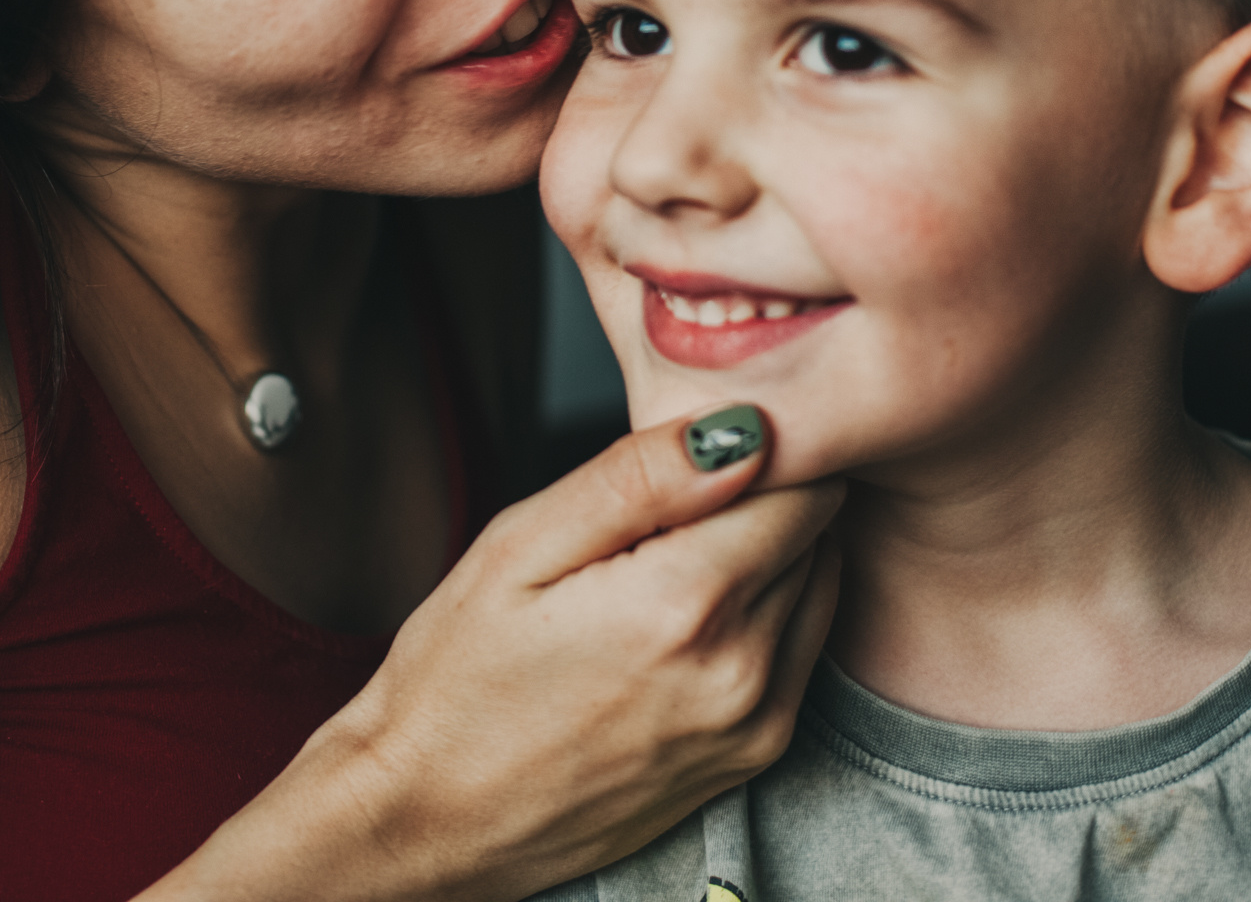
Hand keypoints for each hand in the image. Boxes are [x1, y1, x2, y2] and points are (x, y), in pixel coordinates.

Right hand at [158, 406, 843, 901]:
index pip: (800, 481)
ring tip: (670, 554)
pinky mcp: (756, 756)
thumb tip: (743, 429)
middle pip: (817, 530)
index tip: (698, 444)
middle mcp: (743, 671)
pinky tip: (686, 611)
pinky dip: (769, 609)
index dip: (758, 441)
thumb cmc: (454, 681)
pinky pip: (803, 648)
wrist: (430, 821)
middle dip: (763, 493)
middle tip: (672, 499)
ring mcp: (758, 723)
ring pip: (819, 584)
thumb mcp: (518, 548)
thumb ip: (637, 479)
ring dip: (771, 550)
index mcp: (685, 606)